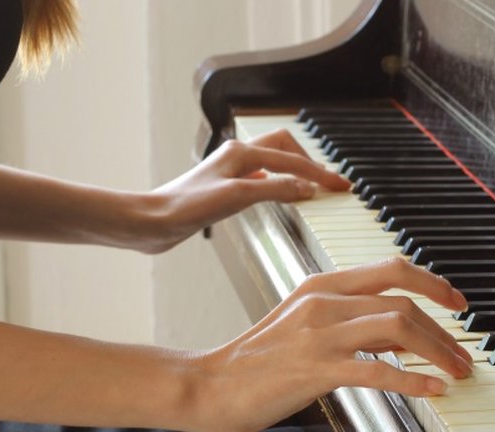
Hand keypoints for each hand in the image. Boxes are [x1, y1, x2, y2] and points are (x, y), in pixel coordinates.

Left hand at [147, 129, 350, 250]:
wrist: (153, 223)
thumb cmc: (186, 207)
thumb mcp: (238, 197)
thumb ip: (276, 189)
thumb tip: (308, 188)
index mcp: (241, 152)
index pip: (292, 159)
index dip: (319, 174)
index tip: (341, 186)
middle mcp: (236, 156)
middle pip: (284, 146)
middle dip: (309, 161)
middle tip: (329, 181)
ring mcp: (229, 171)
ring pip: (272, 160)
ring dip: (294, 169)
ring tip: (313, 184)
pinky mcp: (223, 188)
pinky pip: (261, 177)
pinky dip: (278, 181)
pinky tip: (280, 194)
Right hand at [188, 258, 471, 431]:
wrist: (211, 386)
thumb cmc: (257, 362)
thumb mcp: (308, 328)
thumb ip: (354, 325)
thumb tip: (402, 333)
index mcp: (321, 285)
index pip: (391, 268)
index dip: (432, 282)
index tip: (458, 302)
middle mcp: (323, 301)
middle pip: (402, 300)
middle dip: (443, 329)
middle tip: (463, 354)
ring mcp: (319, 333)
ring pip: (397, 324)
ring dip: (437, 349)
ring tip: (457, 371)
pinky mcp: (315, 369)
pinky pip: (377, 370)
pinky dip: (413, 379)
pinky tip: (433, 390)